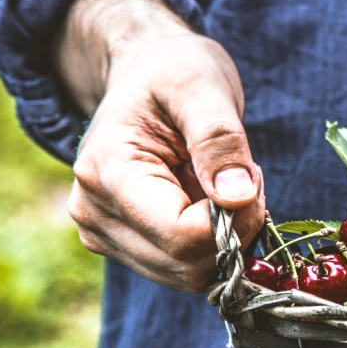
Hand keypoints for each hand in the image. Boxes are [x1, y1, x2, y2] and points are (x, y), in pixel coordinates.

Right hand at [57, 0, 264, 292]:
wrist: (145, 71)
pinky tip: (214, 202)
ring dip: (228, 238)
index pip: (181, 237)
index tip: (252, 177)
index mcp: (106, 173)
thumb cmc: (173, 72)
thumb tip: (238, 198)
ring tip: (227, 184)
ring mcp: (106, 236)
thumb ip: (219, 141)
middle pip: (188, 265)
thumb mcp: (202, 89)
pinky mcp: (127, 248)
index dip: (235, 220)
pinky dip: (215, 244)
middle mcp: (94, 214)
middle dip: (236, 229)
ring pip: (190, 275)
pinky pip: (186, 270)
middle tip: (245, 177)